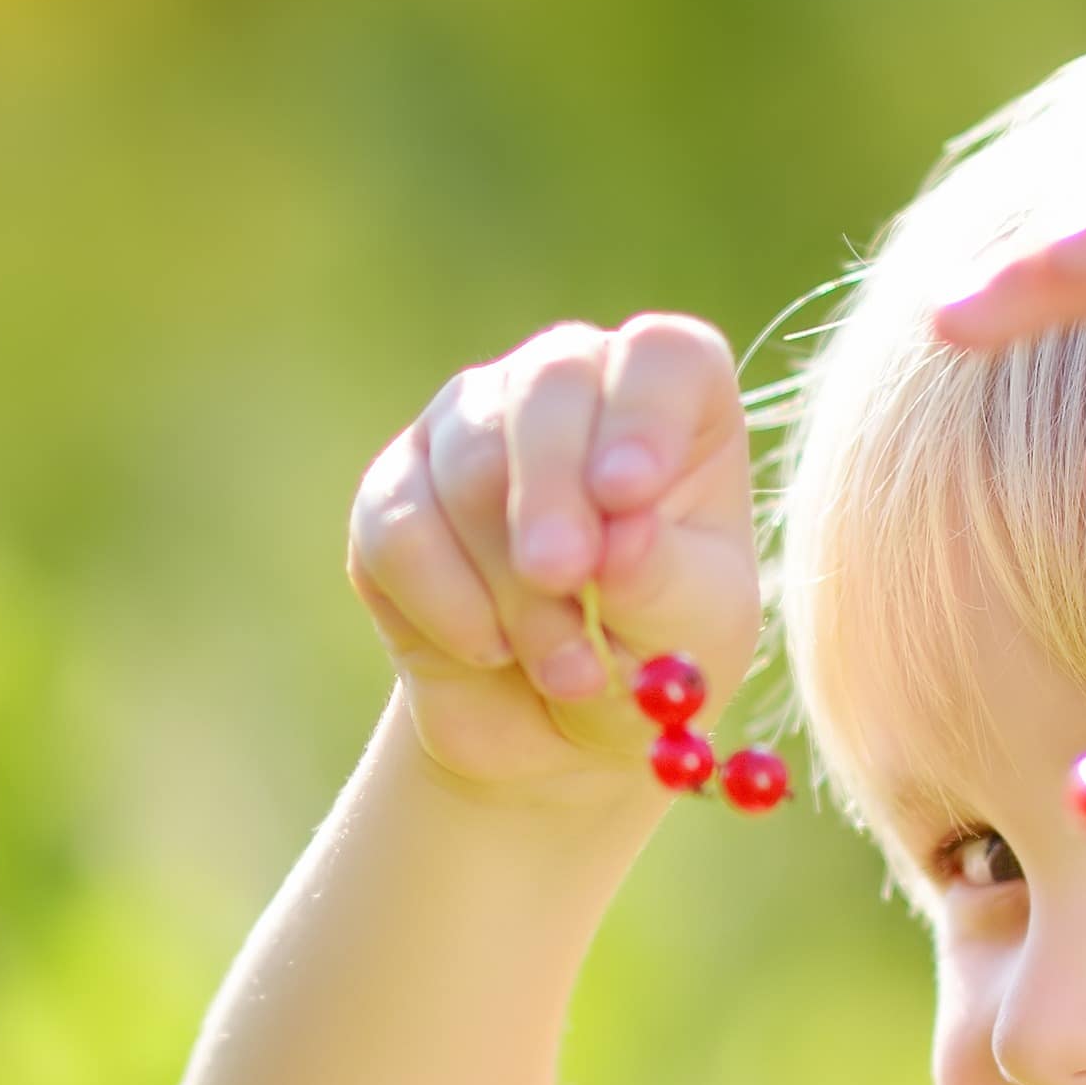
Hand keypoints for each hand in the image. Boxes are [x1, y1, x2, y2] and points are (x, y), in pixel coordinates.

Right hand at [346, 313, 761, 801]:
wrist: (554, 727)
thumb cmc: (651, 653)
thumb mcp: (691, 632)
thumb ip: (665, 581)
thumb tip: (624, 541)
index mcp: (671, 398)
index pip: (660, 357)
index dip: (643, 414)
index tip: (629, 493)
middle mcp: (568, 386)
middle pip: (548, 386)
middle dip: (553, 494)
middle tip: (562, 578)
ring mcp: (471, 427)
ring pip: (470, 464)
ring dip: (515, 587)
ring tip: (565, 670)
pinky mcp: (394, 493)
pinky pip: (400, 529)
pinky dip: (447, 604)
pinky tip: (488, 649)